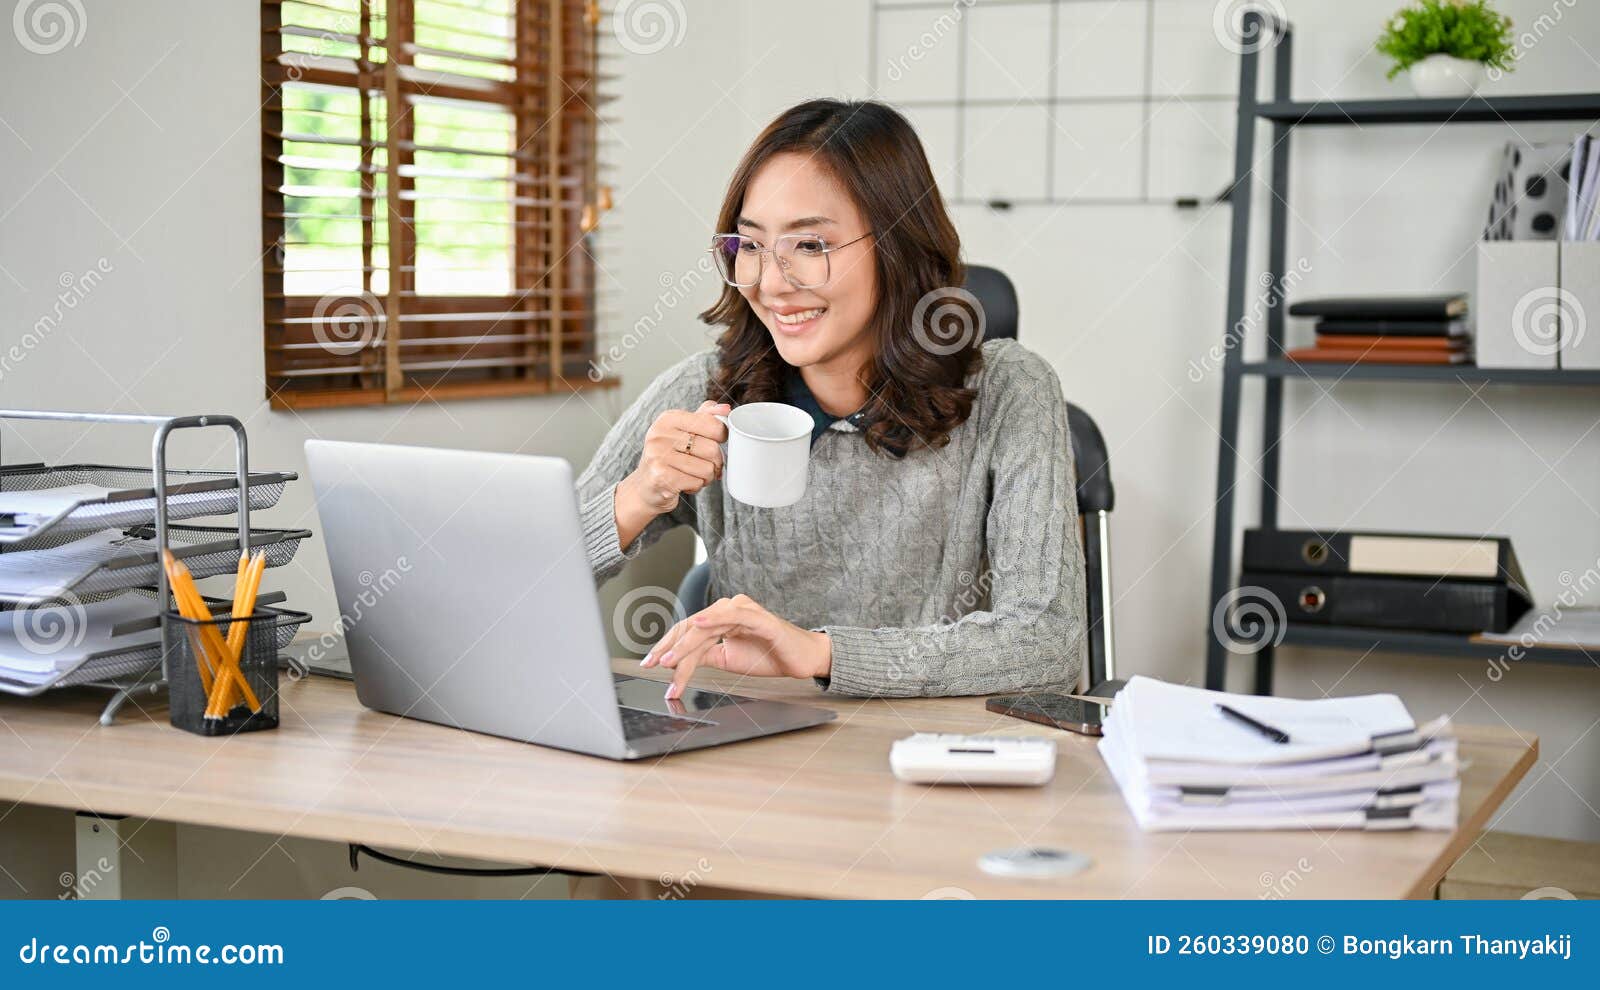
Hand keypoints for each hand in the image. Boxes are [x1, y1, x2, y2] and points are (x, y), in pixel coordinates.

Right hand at [615, 401, 728, 547]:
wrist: (646, 485)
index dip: (722, 436)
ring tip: (694, 475)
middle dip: (716, 462)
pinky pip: (697, 483)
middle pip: (712, 449)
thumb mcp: (683, 431)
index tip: (716, 441)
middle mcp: (660, 434)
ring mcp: (658, 456)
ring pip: (707, 469)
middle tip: (706, 465)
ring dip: (707, 477)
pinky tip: (684, 483)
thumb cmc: (669, 456)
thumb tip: (726, 409)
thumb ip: (704, 417)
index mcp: (668, 419)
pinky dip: (696, 486)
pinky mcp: (660, 477)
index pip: (712, 424)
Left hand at [641, 594, 831, 699]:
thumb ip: (704, 654)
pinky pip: (732, 615)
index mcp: (721, 618)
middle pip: (691, 628)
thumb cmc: (769, 655)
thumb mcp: (727, 659)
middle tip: (653, 666)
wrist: (802, 660)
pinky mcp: (759, 618)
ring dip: (685, 644)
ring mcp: (743, 610)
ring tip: (670, 661)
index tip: (650, 664)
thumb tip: (677, 661)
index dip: (667, 646)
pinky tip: (698, 624)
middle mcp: (728, 609)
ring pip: (706, 625)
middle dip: (670, 648)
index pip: (687, 631)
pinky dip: (713, 618)